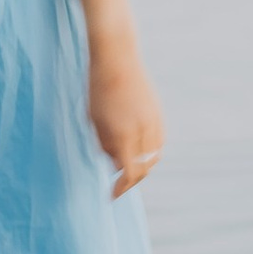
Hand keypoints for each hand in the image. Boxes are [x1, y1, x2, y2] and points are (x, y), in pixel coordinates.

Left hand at [87, 34, 162, 200]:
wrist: (116, 57)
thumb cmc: (97, 89)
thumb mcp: (93, 120)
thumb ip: (104, 144)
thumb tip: (113, 163)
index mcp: (124, 134)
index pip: (129, 173)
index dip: (121, 188)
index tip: (111, 195)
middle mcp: (143, 130)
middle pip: (144, 168)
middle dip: (131, 181)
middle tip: (118, 185)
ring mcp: (154, 121)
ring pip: (154, 156)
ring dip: (142, 166)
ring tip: (127, 167)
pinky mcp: (158, 113)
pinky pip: (158, 141)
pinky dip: (149, 152)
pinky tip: (137, 151)